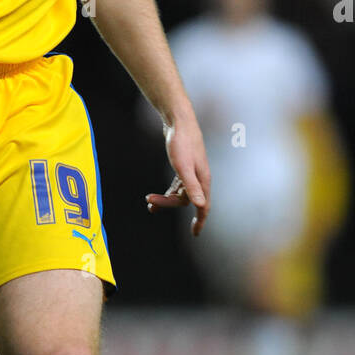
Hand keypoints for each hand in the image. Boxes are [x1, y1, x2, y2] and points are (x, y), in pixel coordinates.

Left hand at [146, 113, 210, 236]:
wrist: (178, 121)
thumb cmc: (182, 142)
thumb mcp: (183, 166)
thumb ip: (191, 186)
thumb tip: (200, 206)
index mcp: (202, 179)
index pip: (204, 205)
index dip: (200, 221)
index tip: (194, 233)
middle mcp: (199, 177)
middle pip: (186, 200)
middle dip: (168, 204)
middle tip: (150, 204)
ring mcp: (191, 172)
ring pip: (180, 193)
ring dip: (166, 200)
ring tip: (150, 204)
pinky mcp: (183, 166)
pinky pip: (177, 186)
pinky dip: (168, 192)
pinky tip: (156, 196)